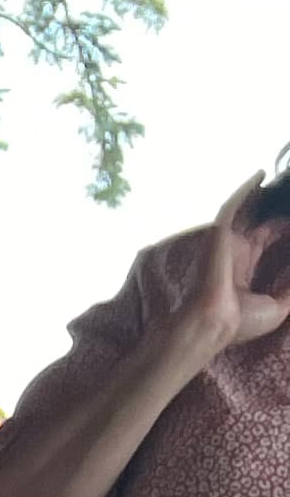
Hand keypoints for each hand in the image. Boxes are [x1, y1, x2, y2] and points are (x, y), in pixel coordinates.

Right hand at [164, 177, 289, 365]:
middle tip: (289, 200)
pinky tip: (260, 174)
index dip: (283, 229)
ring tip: (279, 180)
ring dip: (263, 196)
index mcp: (245, 268)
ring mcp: (228, 240)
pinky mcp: (221, 232)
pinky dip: (246, 189)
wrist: (213, 322)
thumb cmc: (240, 322)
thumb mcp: (279, 307)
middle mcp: (236, 252)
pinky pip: (234, 204)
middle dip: (277, 212)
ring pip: (249, 210)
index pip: (267, 240)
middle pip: (260, 223)